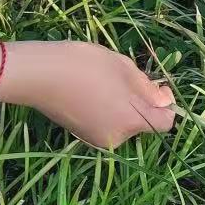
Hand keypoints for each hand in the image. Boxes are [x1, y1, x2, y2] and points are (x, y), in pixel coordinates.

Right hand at [0, 40, 175, 147]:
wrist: (38, 75)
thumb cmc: (83, 65)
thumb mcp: (122, 67)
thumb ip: (147, 88)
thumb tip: (164, 101)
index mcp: (131, 121)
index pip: (166, 122)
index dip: (166, 103)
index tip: (157, 84)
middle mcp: (117, 137)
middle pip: (142, 121)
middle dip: (139, 101)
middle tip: (123, 75)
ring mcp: (98, 138)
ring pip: (123, 121)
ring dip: (121, 104)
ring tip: (103, 80)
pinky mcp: (82, 135)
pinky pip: (105, 122)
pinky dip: (105, 108)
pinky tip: (89, 90)